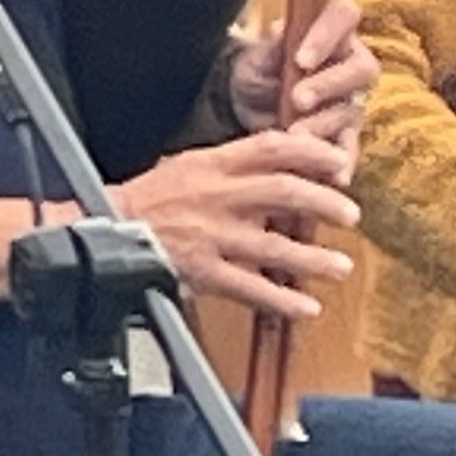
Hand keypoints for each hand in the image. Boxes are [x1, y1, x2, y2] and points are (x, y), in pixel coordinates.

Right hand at [111, 130, 359, 317]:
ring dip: (312, 258)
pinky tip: (305, 307)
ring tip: (340, 266)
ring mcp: (210, 235)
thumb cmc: (150, 199)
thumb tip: (287, 160)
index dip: (313, 153)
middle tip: (350, 214)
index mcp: (212, 165)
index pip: (271, 148)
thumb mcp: (189, 165)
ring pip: (272, 245)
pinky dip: (280, 300)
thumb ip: (235, 164)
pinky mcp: (202, 271)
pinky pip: (249, 288)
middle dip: (324, 203)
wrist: (105, 229)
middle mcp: (215, 197)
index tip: (340, 163)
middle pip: (282, 192)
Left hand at [227, 0, 377, 173]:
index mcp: (332, 33)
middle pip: (361, 68)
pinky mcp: (345, 135)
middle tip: (298, 99)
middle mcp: (351, 64)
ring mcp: (352, 102)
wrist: (245, 106)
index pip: (344, 16)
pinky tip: (334, 177)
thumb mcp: (255, 58)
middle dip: (329, 85)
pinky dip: (342, 163)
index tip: (301, 58)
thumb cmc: (258, 71)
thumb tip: (280, 32)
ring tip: (296, 134)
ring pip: (353, 110)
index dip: (328, 35)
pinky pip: (350, 148)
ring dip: (325, 123)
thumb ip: (269, 48)